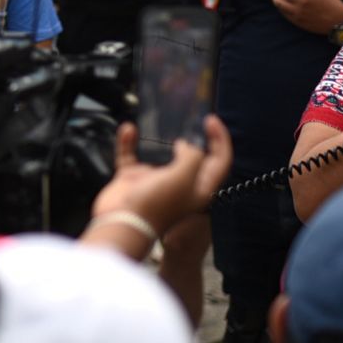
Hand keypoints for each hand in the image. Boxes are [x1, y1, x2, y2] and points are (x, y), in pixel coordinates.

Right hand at [88, 117, 232, 237]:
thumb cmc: (154, 206)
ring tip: (162, 121)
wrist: (121, 225)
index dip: (220, 140)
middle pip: (194, 157)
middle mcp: (179, 184)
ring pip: (161, 155)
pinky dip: (128, 142)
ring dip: (160, 138)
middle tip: (194, 118)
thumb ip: (191, 157)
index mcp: (198, 188)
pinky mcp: (132, 180)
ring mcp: (154, 181)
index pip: (219, 162)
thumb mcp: (183, 177)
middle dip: (196, 137)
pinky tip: (128, 130)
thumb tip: (187, 145)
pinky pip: (130, 155)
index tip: (211, 120)